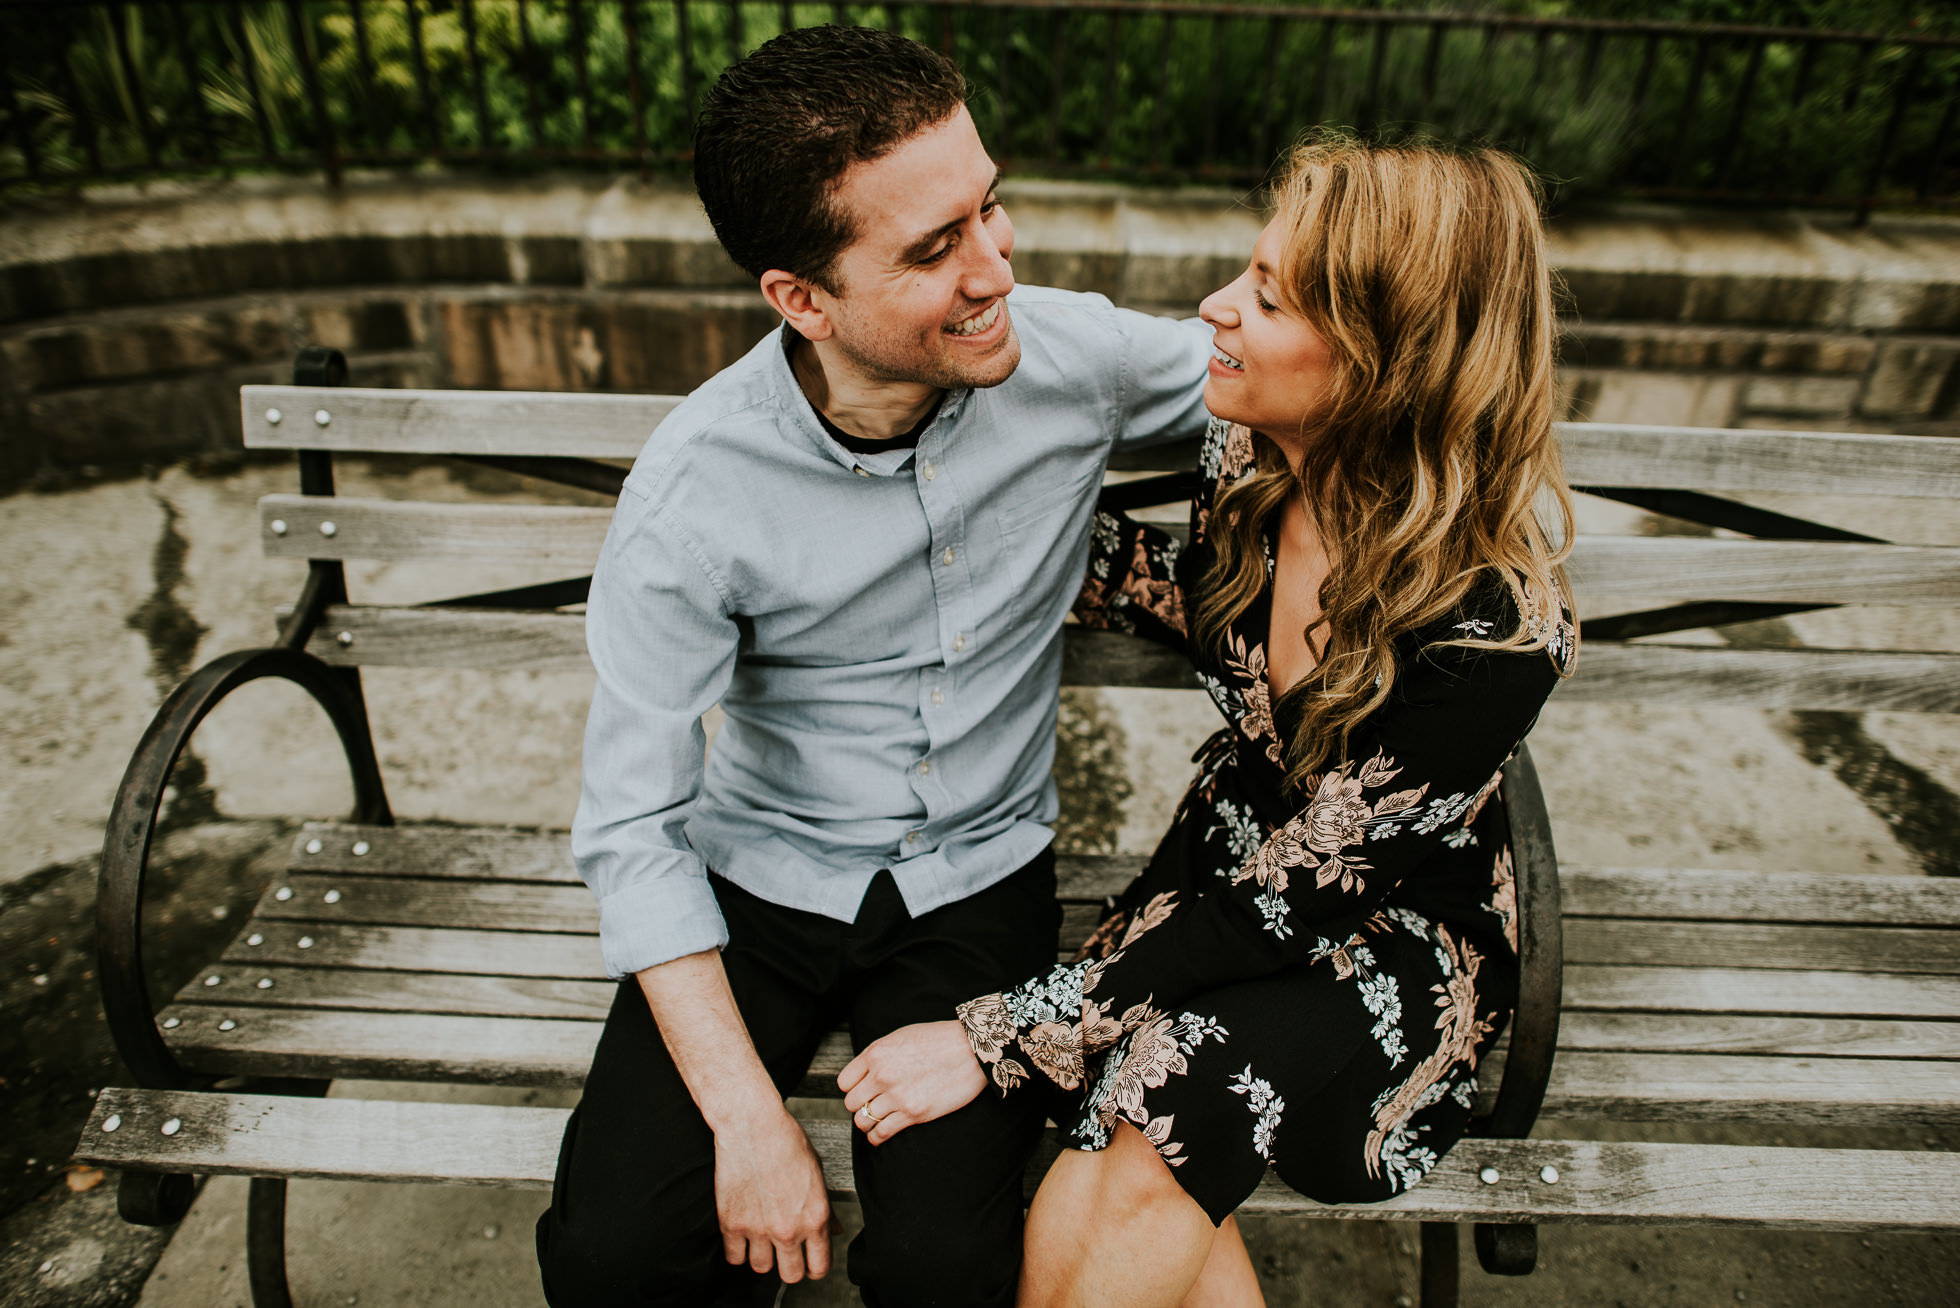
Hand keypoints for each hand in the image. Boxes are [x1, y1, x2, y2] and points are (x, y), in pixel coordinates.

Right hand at [712, 1107, 831, 1281]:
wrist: (752, 1125)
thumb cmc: (786, 1141)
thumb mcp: (817, 1173)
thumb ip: (825, 1209)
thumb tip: (834, 1230)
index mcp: (815, 1218)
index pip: (819, 1266)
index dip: (815, 1266)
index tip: (809, 1261)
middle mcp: (788, 1229)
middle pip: (790, 1275)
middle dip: (789, 1266)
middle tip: (785, 1252)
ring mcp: (758, 1230)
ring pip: (760, 1268)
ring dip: (762, 1256)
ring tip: (763, 1238)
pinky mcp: (731, 1224)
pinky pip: (734, 1257)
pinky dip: (738, 1250)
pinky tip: (744, 1235)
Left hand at [839, 1020, 987, 1145]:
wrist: (970, 1050)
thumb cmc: (938, 1040)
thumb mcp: (900, 1037)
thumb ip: (878, 1055)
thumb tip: (865, 1072)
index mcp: (875, 1053)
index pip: (844, 1082)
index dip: (852, 1088)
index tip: (861, 1091)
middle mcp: (881, 1075)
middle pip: (852, 1103)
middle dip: (860, 1105)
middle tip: (871, 1106)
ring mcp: (897, 1096)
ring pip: (863, 1120)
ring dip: (868, 1123)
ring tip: (875, 1121)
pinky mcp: (913, 1113)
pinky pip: (881, 1133)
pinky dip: (877, 1137)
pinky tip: (881, 1135)